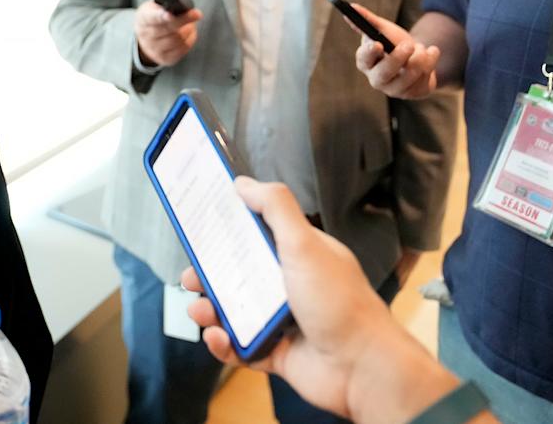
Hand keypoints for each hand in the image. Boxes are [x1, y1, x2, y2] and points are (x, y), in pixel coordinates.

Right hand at [134, 0, 202, 66]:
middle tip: (197, 14)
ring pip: (178, 39)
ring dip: (188, 30)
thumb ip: (166, 3)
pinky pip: (182, 49)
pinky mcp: (165, 58)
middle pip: (168, 29)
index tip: (170, 14)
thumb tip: (182, 2)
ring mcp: (154, 49)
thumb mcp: (154, 6)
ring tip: (190, 23)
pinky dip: (190, 39)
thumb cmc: (154, 17)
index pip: (151, 17)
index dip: (161, 16)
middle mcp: (146, 36)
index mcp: (143, 19)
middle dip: (184, 20)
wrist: (146, 37)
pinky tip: (188, 33)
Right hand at [181, 178, 458, 422]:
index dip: (226, 232)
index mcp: (297, 256)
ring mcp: (280, 320)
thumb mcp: (305, 245)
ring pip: (232, 311)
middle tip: (190, 277)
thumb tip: (243, 183)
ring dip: (209, 310)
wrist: (362, 369)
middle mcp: (288, 286)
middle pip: (236, 275)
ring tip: (201, 310)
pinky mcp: (274, 352)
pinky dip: (223, 344)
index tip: (199, 229)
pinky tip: (219, 337)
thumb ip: (275, 208)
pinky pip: (239, 346)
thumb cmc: (340, 304)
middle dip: (208, 276)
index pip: (255, 236)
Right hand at [351, 4, 438, 99]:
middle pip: (384, 73)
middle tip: (409, 44)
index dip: (369, 52)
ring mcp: (395, 89)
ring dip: (420, 56)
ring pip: (409, 76)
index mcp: (366, 62)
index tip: (378, 43)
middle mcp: (377, 79)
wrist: (416, 56)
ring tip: (421, 47)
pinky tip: (429, 56)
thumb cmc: (394, 42)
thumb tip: (352, 6)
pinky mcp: (413, 93)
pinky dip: (431, 61)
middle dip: (398, 58)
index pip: (363, 59)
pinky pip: (426, 79)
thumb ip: (367, 19)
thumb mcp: (383, 29)